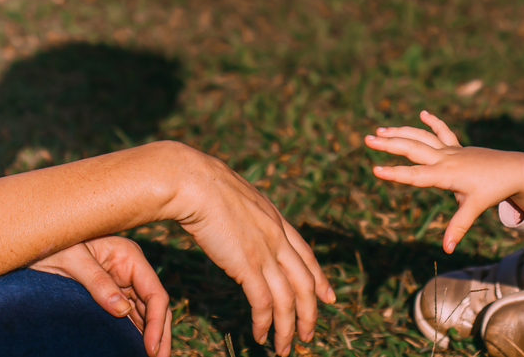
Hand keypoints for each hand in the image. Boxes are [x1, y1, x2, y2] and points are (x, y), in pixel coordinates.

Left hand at [30, 236, 170, 356]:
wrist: (32, 245)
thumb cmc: (53, 246)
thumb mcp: (72, 261)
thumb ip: (98, 283)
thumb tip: (122, 310)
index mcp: (129, 256)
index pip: (154, 292)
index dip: (157, 322)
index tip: (151, 347)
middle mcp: (131, 270)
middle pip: (155, 305)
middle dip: (160, 333)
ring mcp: (122, 282)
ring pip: (145, 312)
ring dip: (152, 335)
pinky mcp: (110, 293)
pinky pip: (130, 315)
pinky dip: (136, 332)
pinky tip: (137, 347)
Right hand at [167, 150, 335, 356]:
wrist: (195, 182)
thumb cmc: (206, 187)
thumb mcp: (240, 200)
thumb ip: (250, 217)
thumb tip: (245, 225)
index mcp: (278, 221)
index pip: (307, 256)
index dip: (320, 279)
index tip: (329, 297)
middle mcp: (278, 237)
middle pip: (306, 283)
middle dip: (310, 313)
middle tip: (308, 336)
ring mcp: (265, 251)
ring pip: (289, 299)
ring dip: (289, 328)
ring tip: (284, 349)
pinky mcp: (247, 265)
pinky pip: (264, 302)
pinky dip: (266, 323)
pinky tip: (261, 336)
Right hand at [365, 110, 523, 252]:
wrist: (514, 169)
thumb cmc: (493, 189)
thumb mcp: (474, 208)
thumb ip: (458, 227)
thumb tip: (447, 249)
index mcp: (446, 174)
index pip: (415, 176)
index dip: (395, 174)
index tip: (375, 169)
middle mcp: (446, 158)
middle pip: (413, 149)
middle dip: (389, 145)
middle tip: (368, 139)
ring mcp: (451, 150)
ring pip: (422, 137)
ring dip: (402, 132)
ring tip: (381, 130)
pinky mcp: (457, 147)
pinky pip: (443, 131)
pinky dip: (433, 122)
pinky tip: (423, 113)